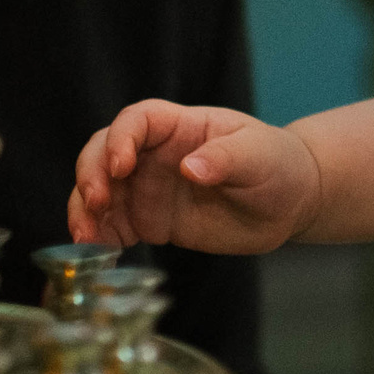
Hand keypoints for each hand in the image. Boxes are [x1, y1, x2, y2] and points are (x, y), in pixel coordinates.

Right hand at [68, 99, 320, 252]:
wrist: (289, 202)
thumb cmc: (277, 164)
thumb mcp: (259, 156)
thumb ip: (226, 158)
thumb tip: (190, 167)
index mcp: (180, 126)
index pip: (137, 121)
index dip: (120, 139)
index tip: (121, 167)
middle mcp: (155, 154)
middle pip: (103, 153)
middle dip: (91, 175)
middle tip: (96, 204)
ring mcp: (148, 188)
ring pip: (100, 191)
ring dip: (85, 210)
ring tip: (87, 237)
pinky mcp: (150, 221)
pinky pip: (114, 226)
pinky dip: (99, 237)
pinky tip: (98, 253)